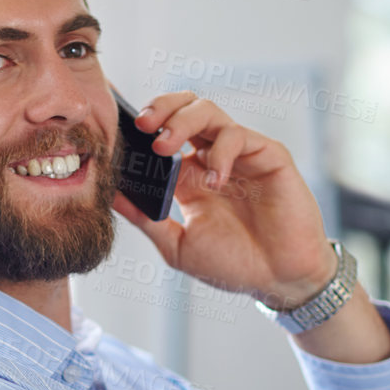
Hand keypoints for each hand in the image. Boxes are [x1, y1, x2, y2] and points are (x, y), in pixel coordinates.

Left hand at [109, 89, 333, 308]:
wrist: (279, 280)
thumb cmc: (234, 265)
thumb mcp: (178, 245)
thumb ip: (147, 220)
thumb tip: (110, 197)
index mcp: (190, 176)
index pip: (162, 134)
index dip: (142, 128)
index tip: (119, 133)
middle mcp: (213, 158)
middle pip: (184, 109)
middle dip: (161, 109)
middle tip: (142, 125)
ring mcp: (241, 155)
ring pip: (209, 111)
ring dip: (182, 122)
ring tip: (165, 146)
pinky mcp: (269, 156)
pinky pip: (240, 136)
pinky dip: (221, 152)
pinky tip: (215, 179)